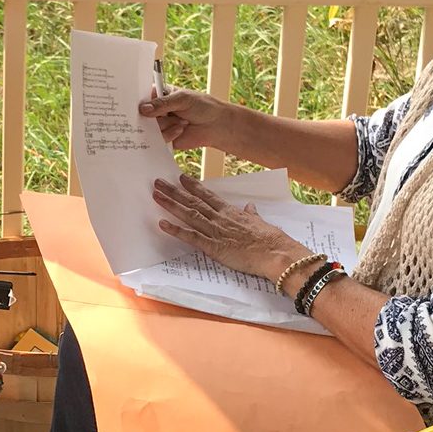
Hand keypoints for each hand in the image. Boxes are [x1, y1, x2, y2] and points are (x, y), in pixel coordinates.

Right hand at [139, 89, 236, 151]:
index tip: (133, 103)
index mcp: (161, 95)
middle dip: (148, 116)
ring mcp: (161, 124)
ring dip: (165, 124)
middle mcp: (158, 110)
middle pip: (142, 114)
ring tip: (181, 121)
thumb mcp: (182, 99)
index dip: (136, 100)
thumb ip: (162, 104)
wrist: (217, 126)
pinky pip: (158, 138)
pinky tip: (181, 129)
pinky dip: (169, 134)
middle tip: (155, 115)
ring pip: (150, 127)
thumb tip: (143, 109)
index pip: (143, 96)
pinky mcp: (165, 138)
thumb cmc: (203, 107)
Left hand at [153, 173, 309, 281]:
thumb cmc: (271, 240)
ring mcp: (216, 231)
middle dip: (174, 191)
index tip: (180, 178)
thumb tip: (249, 207)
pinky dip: (176, 230)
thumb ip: (252, 215)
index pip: (208, 195)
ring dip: (171, 204)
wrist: (276, 253)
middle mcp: (220, 218)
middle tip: (158, 182)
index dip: (192, 186)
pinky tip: (162, 223)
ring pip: (189, 214)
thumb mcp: (260, 223)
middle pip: (193, 201)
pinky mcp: (213, 247)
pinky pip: (191, 237)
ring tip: (156, 195)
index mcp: (231, 212)